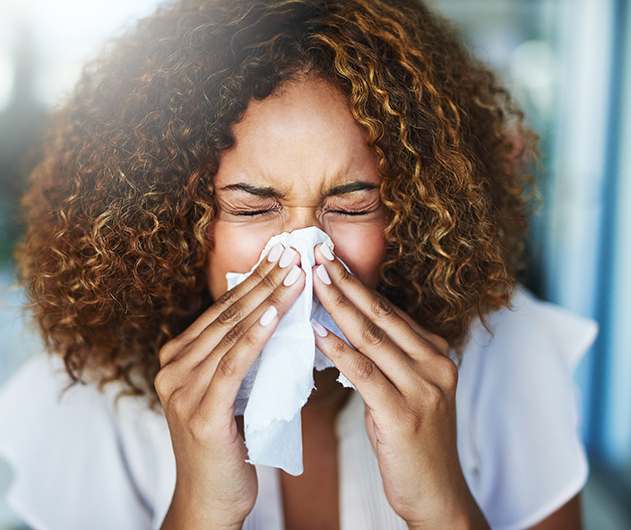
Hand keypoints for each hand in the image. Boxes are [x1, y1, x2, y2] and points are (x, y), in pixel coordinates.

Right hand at [156, 245, 304, 529]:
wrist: (210, 501)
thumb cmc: (225, 447)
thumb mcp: (228, 394)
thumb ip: (236, 359)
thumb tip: (272, 318)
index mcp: (175, 360)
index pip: (220, 312)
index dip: (251, 281)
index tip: (280, 256)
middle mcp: (171, 369)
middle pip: (225, 316)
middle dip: (262, 281)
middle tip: (292, 253)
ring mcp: (182, 390)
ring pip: (231, 333)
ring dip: (267, 300)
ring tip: (294, 274)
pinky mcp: (200, 412)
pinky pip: (233, 364)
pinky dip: (256, 336)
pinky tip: (276, 314)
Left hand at [310, 242, 487, 528]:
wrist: (437, 494)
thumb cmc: (412, 442)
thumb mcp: (404, 391)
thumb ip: (384, 359)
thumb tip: (343, 326)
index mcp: (436, 354)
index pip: (390, 310)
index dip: (358, 283)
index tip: (330, 259)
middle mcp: (435, 364)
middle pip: (381, 315)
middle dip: (346, 282)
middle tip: (317, 253)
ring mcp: (423, 388)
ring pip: (372, 337)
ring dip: (338, 305)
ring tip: (312, 279)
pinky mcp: (404, 413)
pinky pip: (365, 373)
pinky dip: (339, 349)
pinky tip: (316, 332)